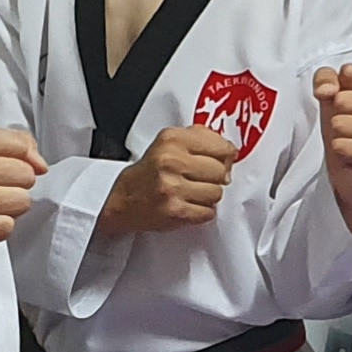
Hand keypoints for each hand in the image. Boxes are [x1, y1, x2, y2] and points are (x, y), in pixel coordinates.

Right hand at [101, 126, 237, 234]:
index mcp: (172, 139)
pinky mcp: (174, 211)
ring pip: (217, 193)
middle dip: (216, 177)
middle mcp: (171, 161)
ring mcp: (172, 188)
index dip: (225, 156)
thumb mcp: (168, 142)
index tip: (222, 160)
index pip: (221, 146)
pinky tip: (189, 205)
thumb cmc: (150, 171)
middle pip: (221, 171)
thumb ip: (199, 138)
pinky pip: (208, 213)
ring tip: (193, 192)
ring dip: (209, 196)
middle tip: (202, 178)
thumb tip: (230, 151)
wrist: (121, 199)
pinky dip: (202, 212)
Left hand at [315, 64, 351, 233]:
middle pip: (341, 99)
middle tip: (350, 131)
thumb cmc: (348, 136)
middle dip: (337, 118)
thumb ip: (325, 79)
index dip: (334, 90)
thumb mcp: (331, 100)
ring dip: (339, 137)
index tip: (344, 107)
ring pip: (340, 123)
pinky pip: (343, 145)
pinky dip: (342, 154)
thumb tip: (327, 90)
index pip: (347, 72)